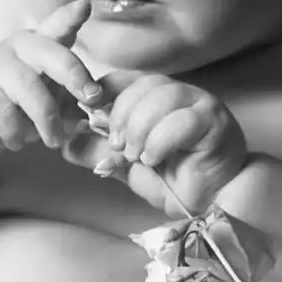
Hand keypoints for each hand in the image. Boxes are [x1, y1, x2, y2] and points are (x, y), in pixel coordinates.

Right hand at [0, 0, 104, 157]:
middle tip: (92, 99)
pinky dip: (17, 134)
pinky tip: (16, 141)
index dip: (71, 16)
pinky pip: (5, 115)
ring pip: (30, 90)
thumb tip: (84, 122)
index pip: (57, 25)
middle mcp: (19, 47)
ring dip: (48, 120)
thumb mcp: (47, 97)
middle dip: (76, 76)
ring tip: (53, 140)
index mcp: (42, 43)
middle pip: (52, 55)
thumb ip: (68, 105)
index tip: (85, 5)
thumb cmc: (16, 98)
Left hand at [64, 72, 248, 212]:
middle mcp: (181, 94)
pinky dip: (160, 141)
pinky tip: (155, 159)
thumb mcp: (127, 168)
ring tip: (138, 156)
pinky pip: (182, 120)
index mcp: (157, 98)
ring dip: (140, 129)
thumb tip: (65, 145)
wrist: (214, 203)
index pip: (123, 78)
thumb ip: (100, 154)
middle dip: (121, 116)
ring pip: (161, 97)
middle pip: (142, 84)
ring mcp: (201, 104)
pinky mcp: (216, 121)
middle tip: (118, 146)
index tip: (90, 117)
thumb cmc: (177, 182)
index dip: (102, 93)